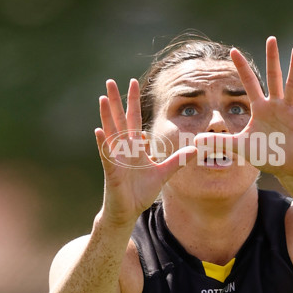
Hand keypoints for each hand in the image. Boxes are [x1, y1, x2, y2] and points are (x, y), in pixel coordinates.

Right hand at [95, 78, 195, 226]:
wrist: (128, 211)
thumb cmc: (141, 191)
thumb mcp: (163, 173)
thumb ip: (177, 160)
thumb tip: (195, 149)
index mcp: (135, 146)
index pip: (134, 118)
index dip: (133, 101)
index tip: (133, 82)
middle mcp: (123, 148)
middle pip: (120, 119)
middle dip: (116, 100)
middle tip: (110, 80)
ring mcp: (116, 158)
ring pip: (110, 132)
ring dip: (106, 116)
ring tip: (103, 98)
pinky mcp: (112, 171)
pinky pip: (107, 154)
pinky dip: (103, 143)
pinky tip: (98, 131)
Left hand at [217, 36, 292, 178]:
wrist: (285, 168)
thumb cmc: (265, 153)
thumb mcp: (239, 147)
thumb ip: (220, 142)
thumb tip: (196, 141)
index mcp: (259, 108)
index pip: (249, 83)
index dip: (242, 67)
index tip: (233, 50)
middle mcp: (275, 105)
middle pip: (273, 77)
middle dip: (271, 58)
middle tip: (271, 38)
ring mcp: (289, 112)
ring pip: (291, 86)